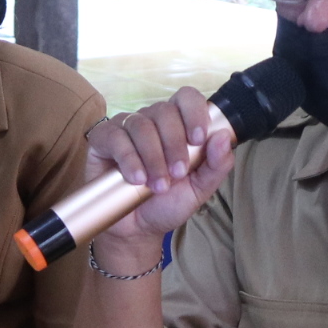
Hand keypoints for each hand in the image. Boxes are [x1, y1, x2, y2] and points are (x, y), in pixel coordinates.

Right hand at [81, 87, 237, 244]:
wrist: (137, 229)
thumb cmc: (167, 204)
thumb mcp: (200, 189)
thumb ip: (217, 165)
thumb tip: (224, 136)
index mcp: (179, 125)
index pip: (187, 98)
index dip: (194, 112)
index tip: (197, 139)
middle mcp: (152, 121)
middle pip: (164, 111)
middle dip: (174, 144)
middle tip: (176, 174)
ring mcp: (126, 128)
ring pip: (140, 125)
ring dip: (152, 157)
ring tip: (157, 185)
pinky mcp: (103, 140)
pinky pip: (115, 137)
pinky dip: (128, 158)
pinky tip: (136, 178)